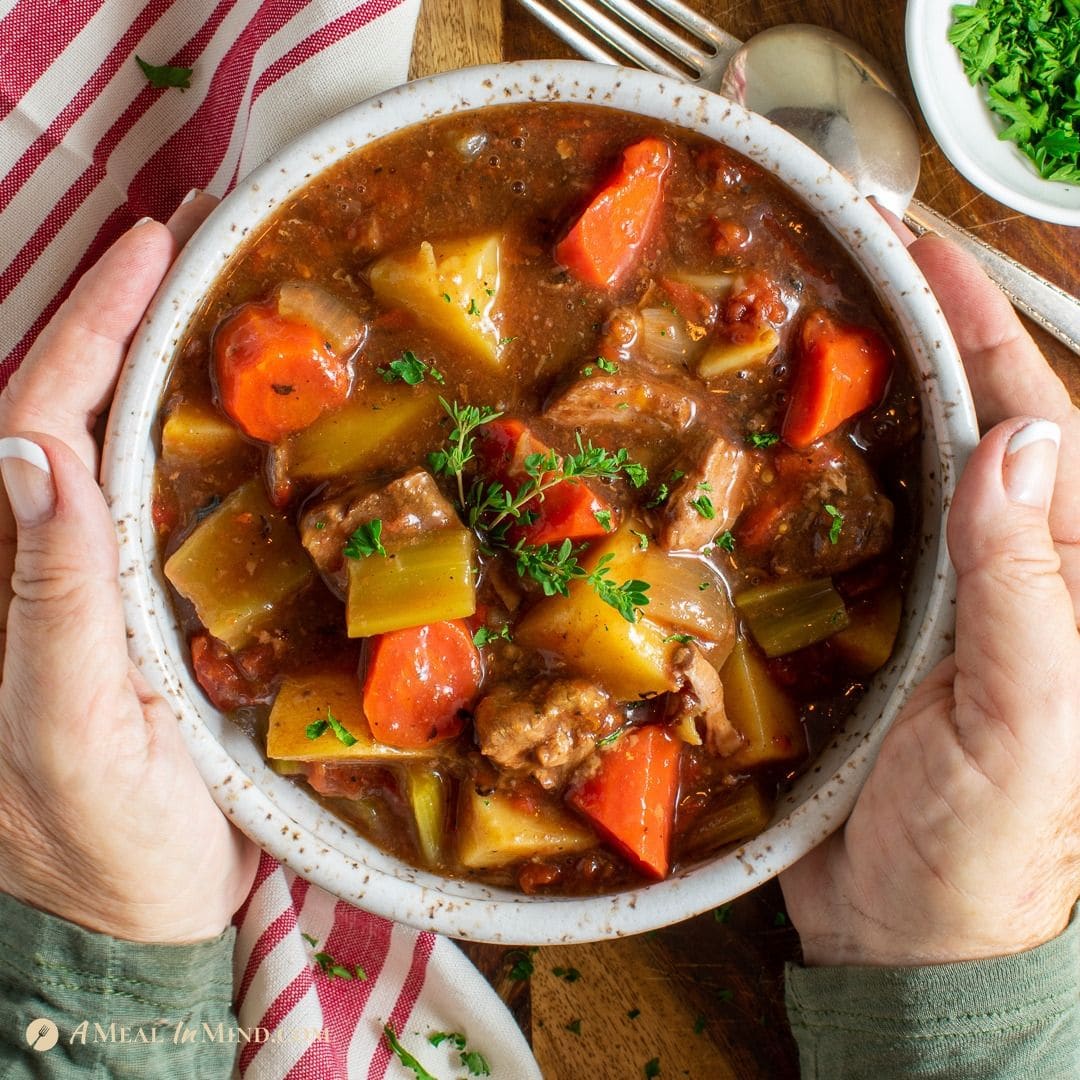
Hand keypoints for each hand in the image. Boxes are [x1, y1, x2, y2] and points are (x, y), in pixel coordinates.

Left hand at [0, 197, 258, 943]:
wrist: (137, 919)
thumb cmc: (102, 842)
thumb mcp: (69, 730)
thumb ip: (51, 602)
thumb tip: (41, 456)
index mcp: (19, 582)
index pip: (41, 422)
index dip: (89, 328)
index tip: (151, 249)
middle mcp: (54, 567)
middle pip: (73, 415)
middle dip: (116, 318)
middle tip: (188, 244)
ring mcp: (106, 590)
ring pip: (122, 453)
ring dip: (156, 367)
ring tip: (215, 299)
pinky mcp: (156, 617)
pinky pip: (170, 510)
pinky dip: (197, 446)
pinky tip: (243, 415)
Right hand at [781, 232, 1079, 966]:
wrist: (909, 938)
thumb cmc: (986, 848)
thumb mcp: (1026, 723)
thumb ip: (1027, 590)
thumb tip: (1016, 440)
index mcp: (1056, 569)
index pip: (1024, 413)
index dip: (975, 320)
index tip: (915, 241)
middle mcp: (984, 564)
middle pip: (943, 423)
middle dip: (895, 335)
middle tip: (822, 265)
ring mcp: (911, 593)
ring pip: (871, 473)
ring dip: (827, 403)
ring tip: (767, 336)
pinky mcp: (846, 631)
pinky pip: (812, 542)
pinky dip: (776, 493)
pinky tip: (730, 461)